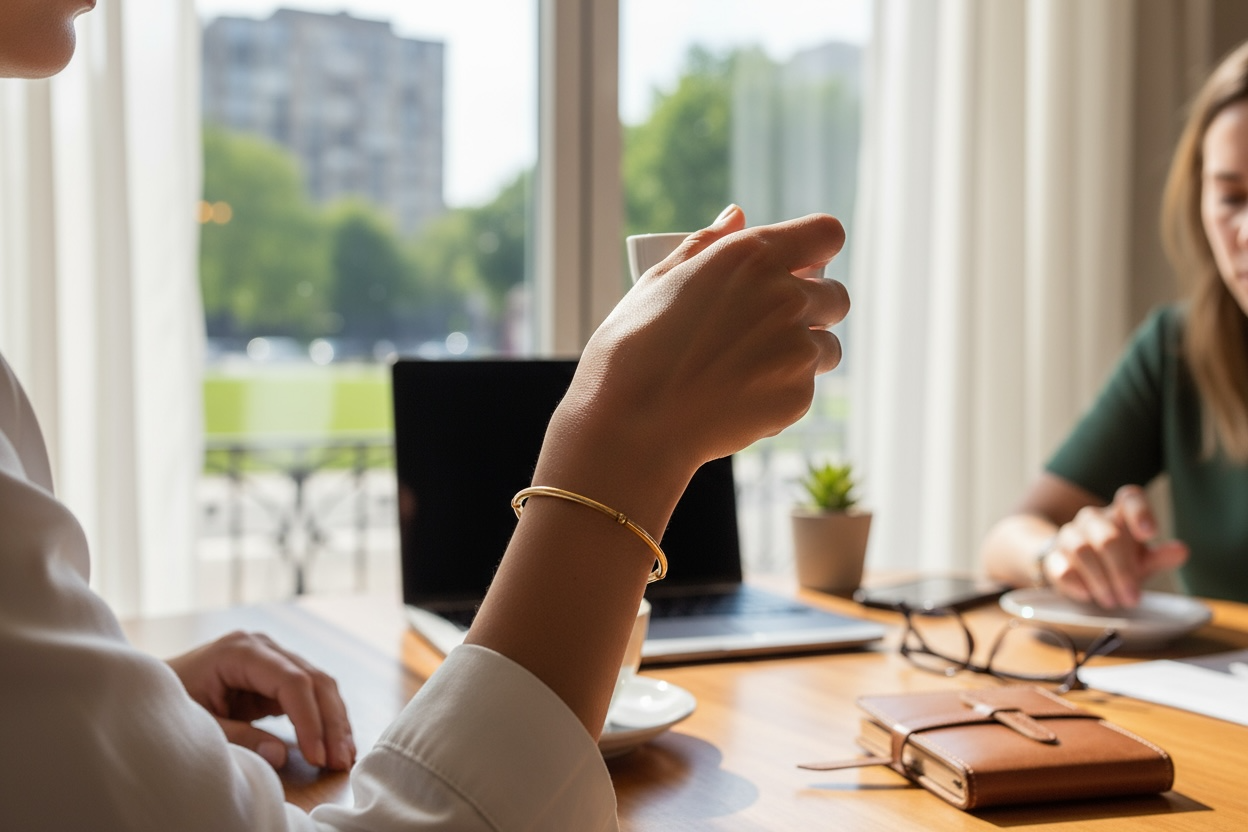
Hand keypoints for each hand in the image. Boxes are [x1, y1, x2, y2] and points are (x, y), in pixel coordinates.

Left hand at [166, 631, 355, 770]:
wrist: (149, 689)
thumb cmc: (168, 701)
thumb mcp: (196, 723)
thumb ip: (237, 737)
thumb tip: (281, 755)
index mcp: (241, 650)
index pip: (292, 681)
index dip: (310, 720)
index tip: (317, 756)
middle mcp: (263, 647)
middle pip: (315, 679)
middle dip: (331, 722)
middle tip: (341, 760)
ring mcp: (271, 658)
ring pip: (319, 685)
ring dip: (334, 721)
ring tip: (344, 756)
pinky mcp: (274, 675)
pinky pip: (309, 694)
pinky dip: (322, 719)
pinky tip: (332, 743)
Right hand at [555, 205, 848, 486]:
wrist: (633, 424)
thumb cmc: (633, 350)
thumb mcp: (658, 282)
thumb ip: (705, 244)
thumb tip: (737, 215)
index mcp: (751, 257)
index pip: (826, 234)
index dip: (816, 250)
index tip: (801, 266)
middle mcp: (785, 298)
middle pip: (837, 295)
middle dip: (814, 307)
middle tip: (770, 326)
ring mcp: (797, 349)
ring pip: (829, 346)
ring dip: (803, 353)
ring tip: (751, 368)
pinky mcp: (799, 396)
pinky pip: (807, 388)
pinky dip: (781, 392)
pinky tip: (738, 398)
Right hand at [1042, 485, 1188, 608]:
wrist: (1070, 566)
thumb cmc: (1115, 562)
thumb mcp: (1141, 561)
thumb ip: (1160, 557)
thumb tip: (1181, 551)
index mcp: (1120, 515)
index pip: (1130, 498)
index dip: (1140, 513)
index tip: (1151, 535)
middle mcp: (1093, 519)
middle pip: (1107, 537)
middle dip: (1121, 571)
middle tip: (1132, 598)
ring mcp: (1068, 535)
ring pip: (1081, 550)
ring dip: (1100, 580)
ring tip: (1112, 601)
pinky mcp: (1051, 556)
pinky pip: (1060, 566)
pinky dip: (1076, 583)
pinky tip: (1087, 595)